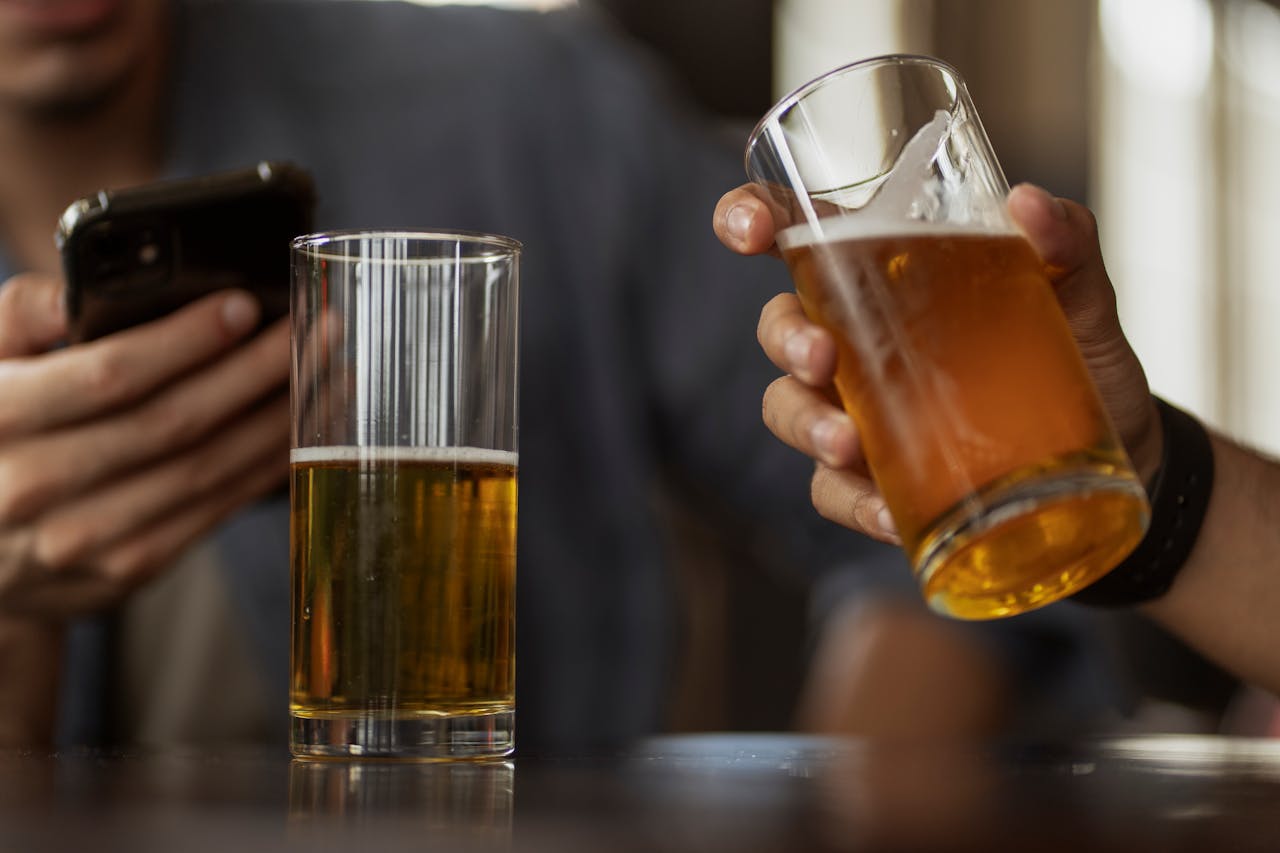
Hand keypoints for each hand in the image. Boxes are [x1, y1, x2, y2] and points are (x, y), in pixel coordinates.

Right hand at [0, 274, 289, 617]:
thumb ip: (23, 314)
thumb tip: (82, 285)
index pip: (109, 376)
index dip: (185, 341)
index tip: (245, 304)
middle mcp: (35, 487)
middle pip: (174, 424)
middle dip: (257, 371)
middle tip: (317, 328)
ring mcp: (83, 539)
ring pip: (207, 471)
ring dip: (281, 418)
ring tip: (331, 371)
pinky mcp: (128, 568)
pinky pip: (216, 510)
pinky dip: (270, 465)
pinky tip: (309, 428)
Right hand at [713, 183, 1163, 542]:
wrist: (1120, 454)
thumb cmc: (1079, 359)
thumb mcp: (1082, 297)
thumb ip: (1066, 243)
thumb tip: (1027, 204)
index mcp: (886, 276)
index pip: (802, 237)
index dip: (755, 219)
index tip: (748, 230)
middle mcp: (858, 341)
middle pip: (780, 326)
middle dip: (785, 340)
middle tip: (820, 358)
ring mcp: (860, 412)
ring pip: (789, 410)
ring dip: (805, 424)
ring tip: (846, 446)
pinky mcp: (876, 480)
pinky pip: (835, 492)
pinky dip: (855, 503)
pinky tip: (890, 514)